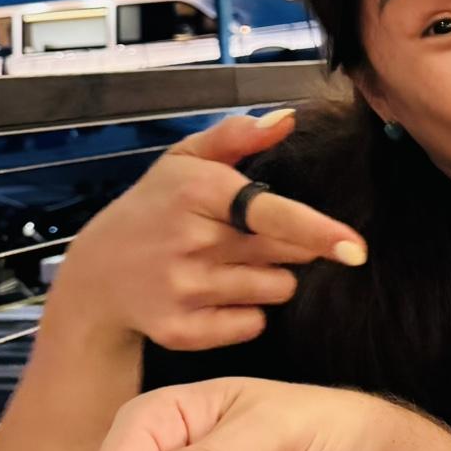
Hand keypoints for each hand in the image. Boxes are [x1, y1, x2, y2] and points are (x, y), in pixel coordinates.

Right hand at [54, 110, 366, 351]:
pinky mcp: (182, 331)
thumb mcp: (184, 160)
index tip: (356, 248)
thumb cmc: (155, 208)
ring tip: (228, 265)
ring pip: (276, 289)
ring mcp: (184, 290)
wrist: (95, 277)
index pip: (271, 214)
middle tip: (249, 238)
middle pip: (288, 254)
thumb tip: (287, 118)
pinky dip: (247, 314)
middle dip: (290, 247)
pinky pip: (252, 324)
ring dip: (269, 279)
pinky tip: (215, 296)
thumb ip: (236, 136)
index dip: (317, 231)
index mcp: (198, 191)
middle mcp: (191, 242)